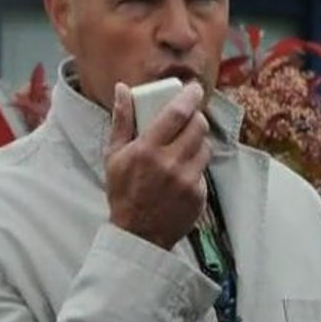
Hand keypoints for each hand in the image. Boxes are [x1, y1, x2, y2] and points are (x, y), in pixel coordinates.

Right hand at [105, 81, 211, 249]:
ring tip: (183, 145)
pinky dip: (196, 165)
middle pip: (198, 126)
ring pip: (205, 147)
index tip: (194, 88)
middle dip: (197, 117)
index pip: (177, 113)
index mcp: (147, 150)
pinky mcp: (199, 194)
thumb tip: (123, 89)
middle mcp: (170, 164)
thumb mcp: (114, 155)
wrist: (138, 234)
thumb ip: (121, 120)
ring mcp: (187, 180)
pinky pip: (203, 169)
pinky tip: (182, 172)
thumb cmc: (123, 191)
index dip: (190, 96)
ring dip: (198, 141)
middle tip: (190, 117)